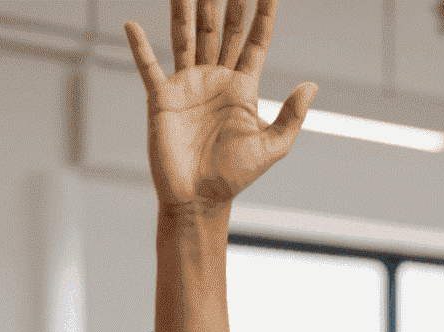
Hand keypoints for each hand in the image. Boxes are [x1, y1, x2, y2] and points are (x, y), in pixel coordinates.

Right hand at [125, 0, 315, 217]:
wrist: (199, 199)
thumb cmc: (235, 177)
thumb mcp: (271, 148)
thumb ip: (291, 117)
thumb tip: (312, 86)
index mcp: (242, 89)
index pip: (254, 43)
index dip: (262, 15)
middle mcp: (215, 80)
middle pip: (222, 29)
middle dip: (227, 1)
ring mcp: (187, 85)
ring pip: (187, 36)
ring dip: (186, 9)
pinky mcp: (162, 97)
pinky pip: (148, 66)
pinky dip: (139, 46)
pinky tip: (132, 25)